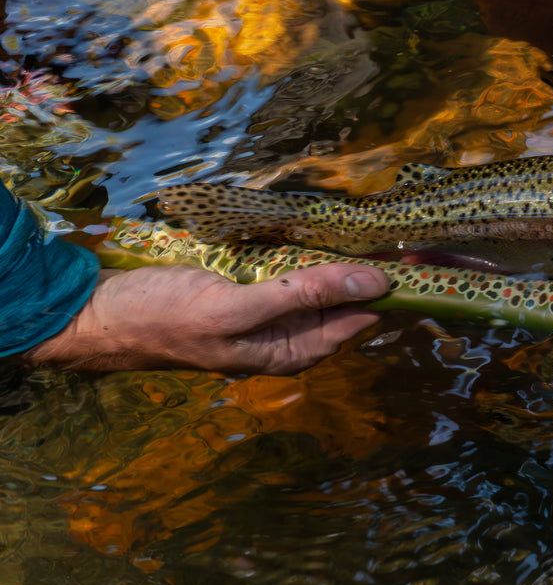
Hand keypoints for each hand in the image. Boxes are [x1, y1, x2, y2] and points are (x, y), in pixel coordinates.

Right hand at [24, 263, 389, 374]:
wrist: (96, 316)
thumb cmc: (164, 317)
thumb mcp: (237, 306)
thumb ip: (304, 293)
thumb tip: (372, 281)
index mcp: (290, 352)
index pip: (360, 320)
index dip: (392, 292)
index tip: (424, 259)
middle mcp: (284, 338)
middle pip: (345, 304)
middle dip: (376, 274)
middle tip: (408, 236)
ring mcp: (265, 315)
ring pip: (320, 288)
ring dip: (345, 262)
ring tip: (377, 232)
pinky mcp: (244, 292)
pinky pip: (291, 275)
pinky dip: (309, 256)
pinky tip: (319, 235)